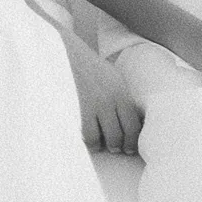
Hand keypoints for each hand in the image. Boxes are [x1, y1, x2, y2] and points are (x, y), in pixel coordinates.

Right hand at [59, 28, 141, 154]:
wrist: (67, 54)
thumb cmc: (90, 68)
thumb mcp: (112, 77)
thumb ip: (122, 97)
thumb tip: (132, 122)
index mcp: (121, 90)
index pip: (134, 124)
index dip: (133, 141)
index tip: (129, 147)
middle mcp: (112, 98)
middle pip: (123, 134)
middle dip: (120, 146)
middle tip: (116, 148)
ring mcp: (96, 105)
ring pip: (108, 139)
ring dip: (105, 145)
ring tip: (102, 144)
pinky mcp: (81, 110)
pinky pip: (90, 136)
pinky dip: (91, 142)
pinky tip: (89, 138)